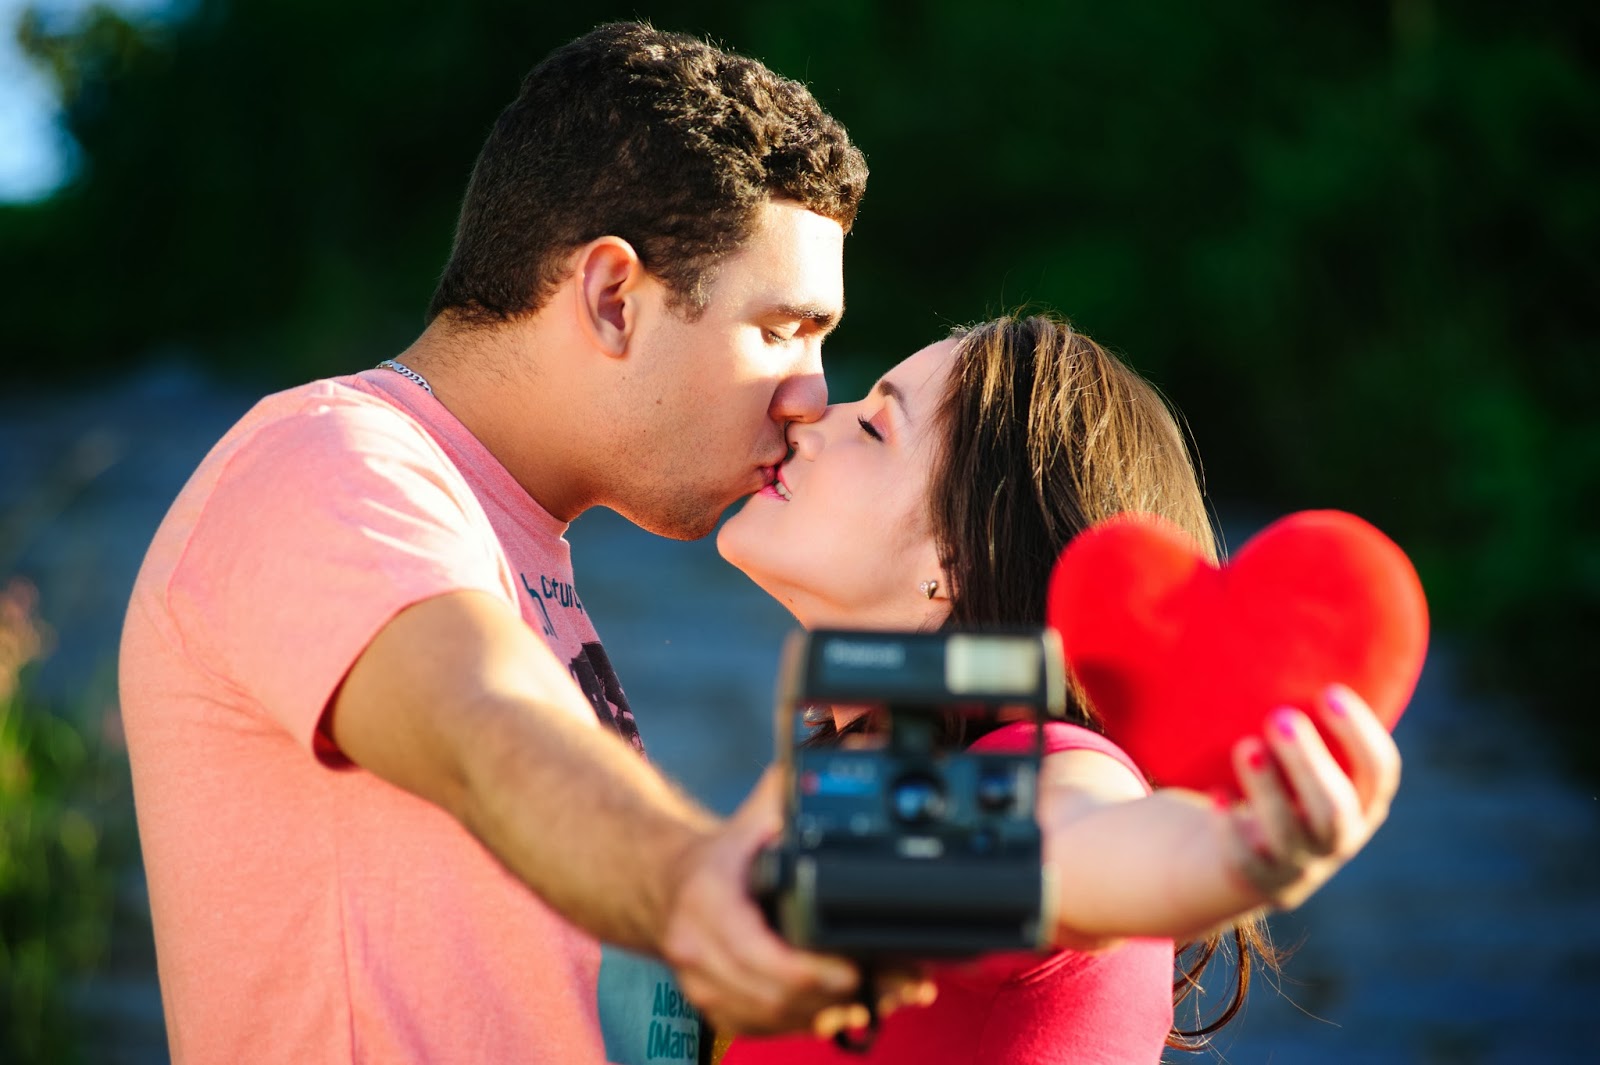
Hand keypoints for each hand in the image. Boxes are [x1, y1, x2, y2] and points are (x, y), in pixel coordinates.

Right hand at [658, 768, 861, 1035]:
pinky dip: (802, 1024)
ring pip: (769, 1020)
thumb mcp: (755, 816)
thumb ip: (790, 793)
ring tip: (876, 999)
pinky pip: (760, 1029)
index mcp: (707, 902)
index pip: (762, 954)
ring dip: (824, 1014)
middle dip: (833, 996)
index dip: (811, 970)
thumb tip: (836, 751)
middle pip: (773, 996)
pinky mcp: (711, 1006)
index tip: (853, 968)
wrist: (664, 883)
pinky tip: (840, 1012)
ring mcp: (700, 983)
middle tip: (886, 987)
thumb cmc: (723, 853)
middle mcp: (696, 948)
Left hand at [1223, 684, 1401, 909]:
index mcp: (1360, 799)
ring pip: (1291, 835)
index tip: (1329, 692)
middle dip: (1311, 764)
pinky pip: (1245, 863)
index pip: (1380, 772)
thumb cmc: (1271, 776)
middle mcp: (1336, 837)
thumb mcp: (1296, 749)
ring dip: (1268, 790)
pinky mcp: (1252, 878)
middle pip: (1336, 810)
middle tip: (1280, 717)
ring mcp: (1296, 864)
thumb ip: (1297, 702)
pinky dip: (1231, 830)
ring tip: (1244, 745)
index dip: (1360, 734)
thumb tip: (1257, 597)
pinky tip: (1214, 796)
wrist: (1235, 852)